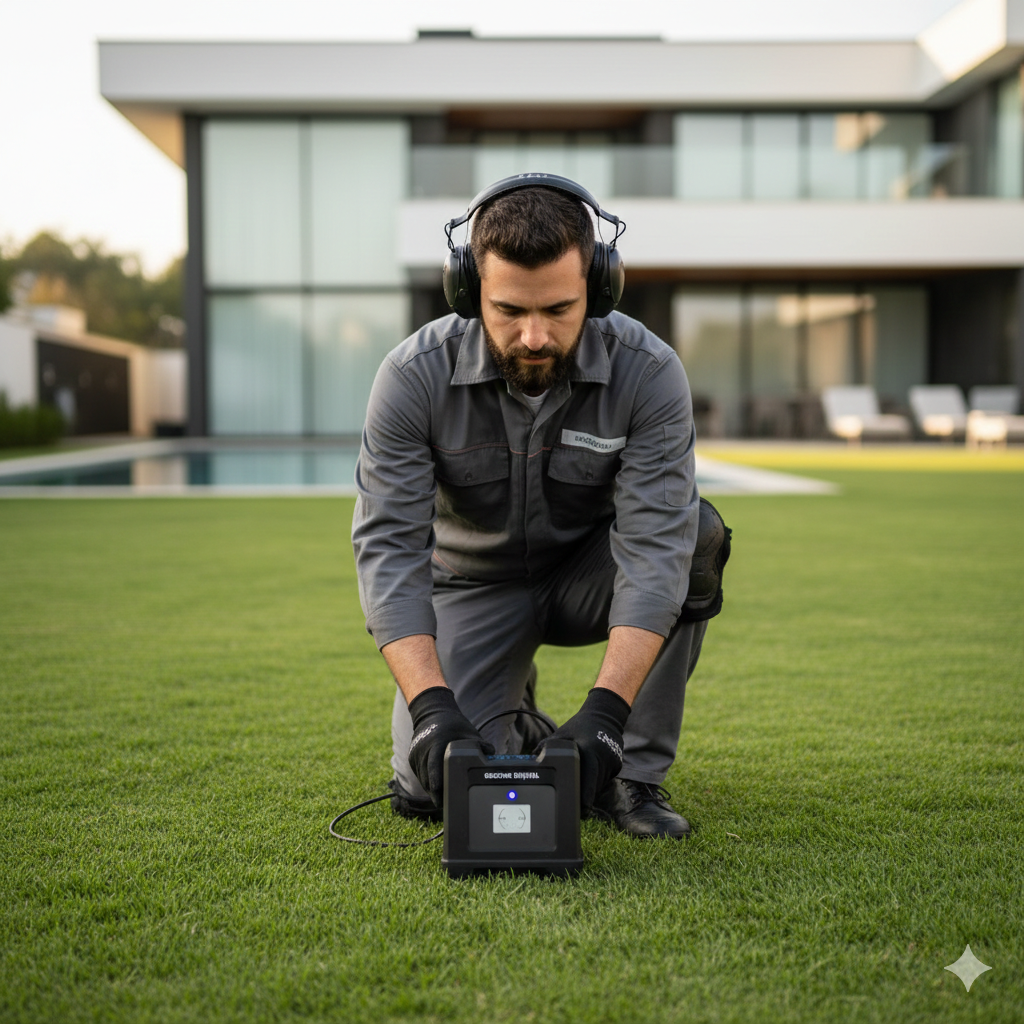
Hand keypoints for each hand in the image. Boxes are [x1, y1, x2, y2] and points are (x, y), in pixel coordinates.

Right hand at [407, 687, 493, 807]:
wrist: (431, 713)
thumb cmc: (452, 724)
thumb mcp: (469, 731)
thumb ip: (481, 745)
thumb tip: (492, 757)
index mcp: (437, 743)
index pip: (434, 767)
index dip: (437, 785)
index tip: (441, 800)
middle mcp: (423, 749)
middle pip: (428, 779)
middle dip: (437, 793)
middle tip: (447, 805)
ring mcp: (415, 755)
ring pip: (423, 780)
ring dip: (432, 790)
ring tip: (444, 798)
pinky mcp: (411, 758)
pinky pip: (420, 775)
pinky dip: (428, 782)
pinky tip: (437, 786)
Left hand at [537, 688, 630, 807]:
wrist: (605, 715)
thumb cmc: (581, 726)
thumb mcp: (562, 733)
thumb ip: (547, 747)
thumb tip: (532, 761)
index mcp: (590, 751)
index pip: (589, 780)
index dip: (584, 797)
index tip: (581, 809)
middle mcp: (604, 759)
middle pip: (593, 787)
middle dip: (583, 793)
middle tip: (573, 797)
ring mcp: (613, 762)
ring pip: (600, 786)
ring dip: (590, 787)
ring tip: (581, 777)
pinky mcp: (618, 765)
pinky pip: (605, 779)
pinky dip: (597, 780)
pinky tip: (591, 770)